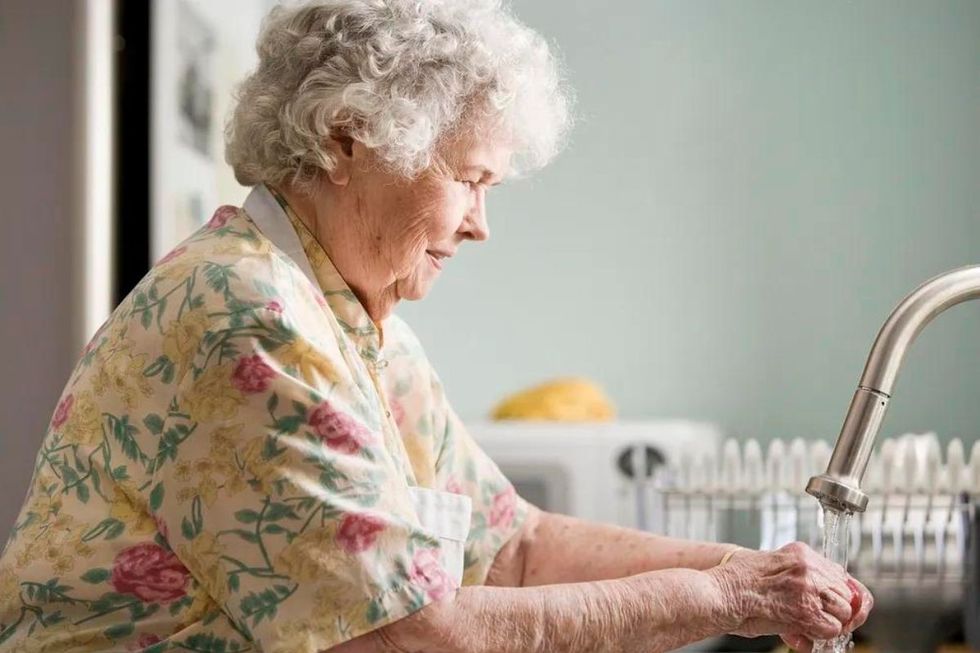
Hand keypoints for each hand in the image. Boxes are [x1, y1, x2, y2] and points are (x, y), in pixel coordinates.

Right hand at [708, 542, 872, 647]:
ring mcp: (808, 586)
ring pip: (844, 610)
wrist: (720, 593)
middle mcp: (807, 566)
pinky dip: (822, 634)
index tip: (844, 604)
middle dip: (840, 609)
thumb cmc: (738, 583)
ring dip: (832, 622)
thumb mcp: (772, 569)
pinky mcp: (805, 609)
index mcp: (800, 553)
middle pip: (847, 592)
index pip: (841, 573)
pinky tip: (806, 632)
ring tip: (811, 626)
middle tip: (824, 620)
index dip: (845, 593)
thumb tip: (824, 603)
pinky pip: (832, 628)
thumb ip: (799, 579)